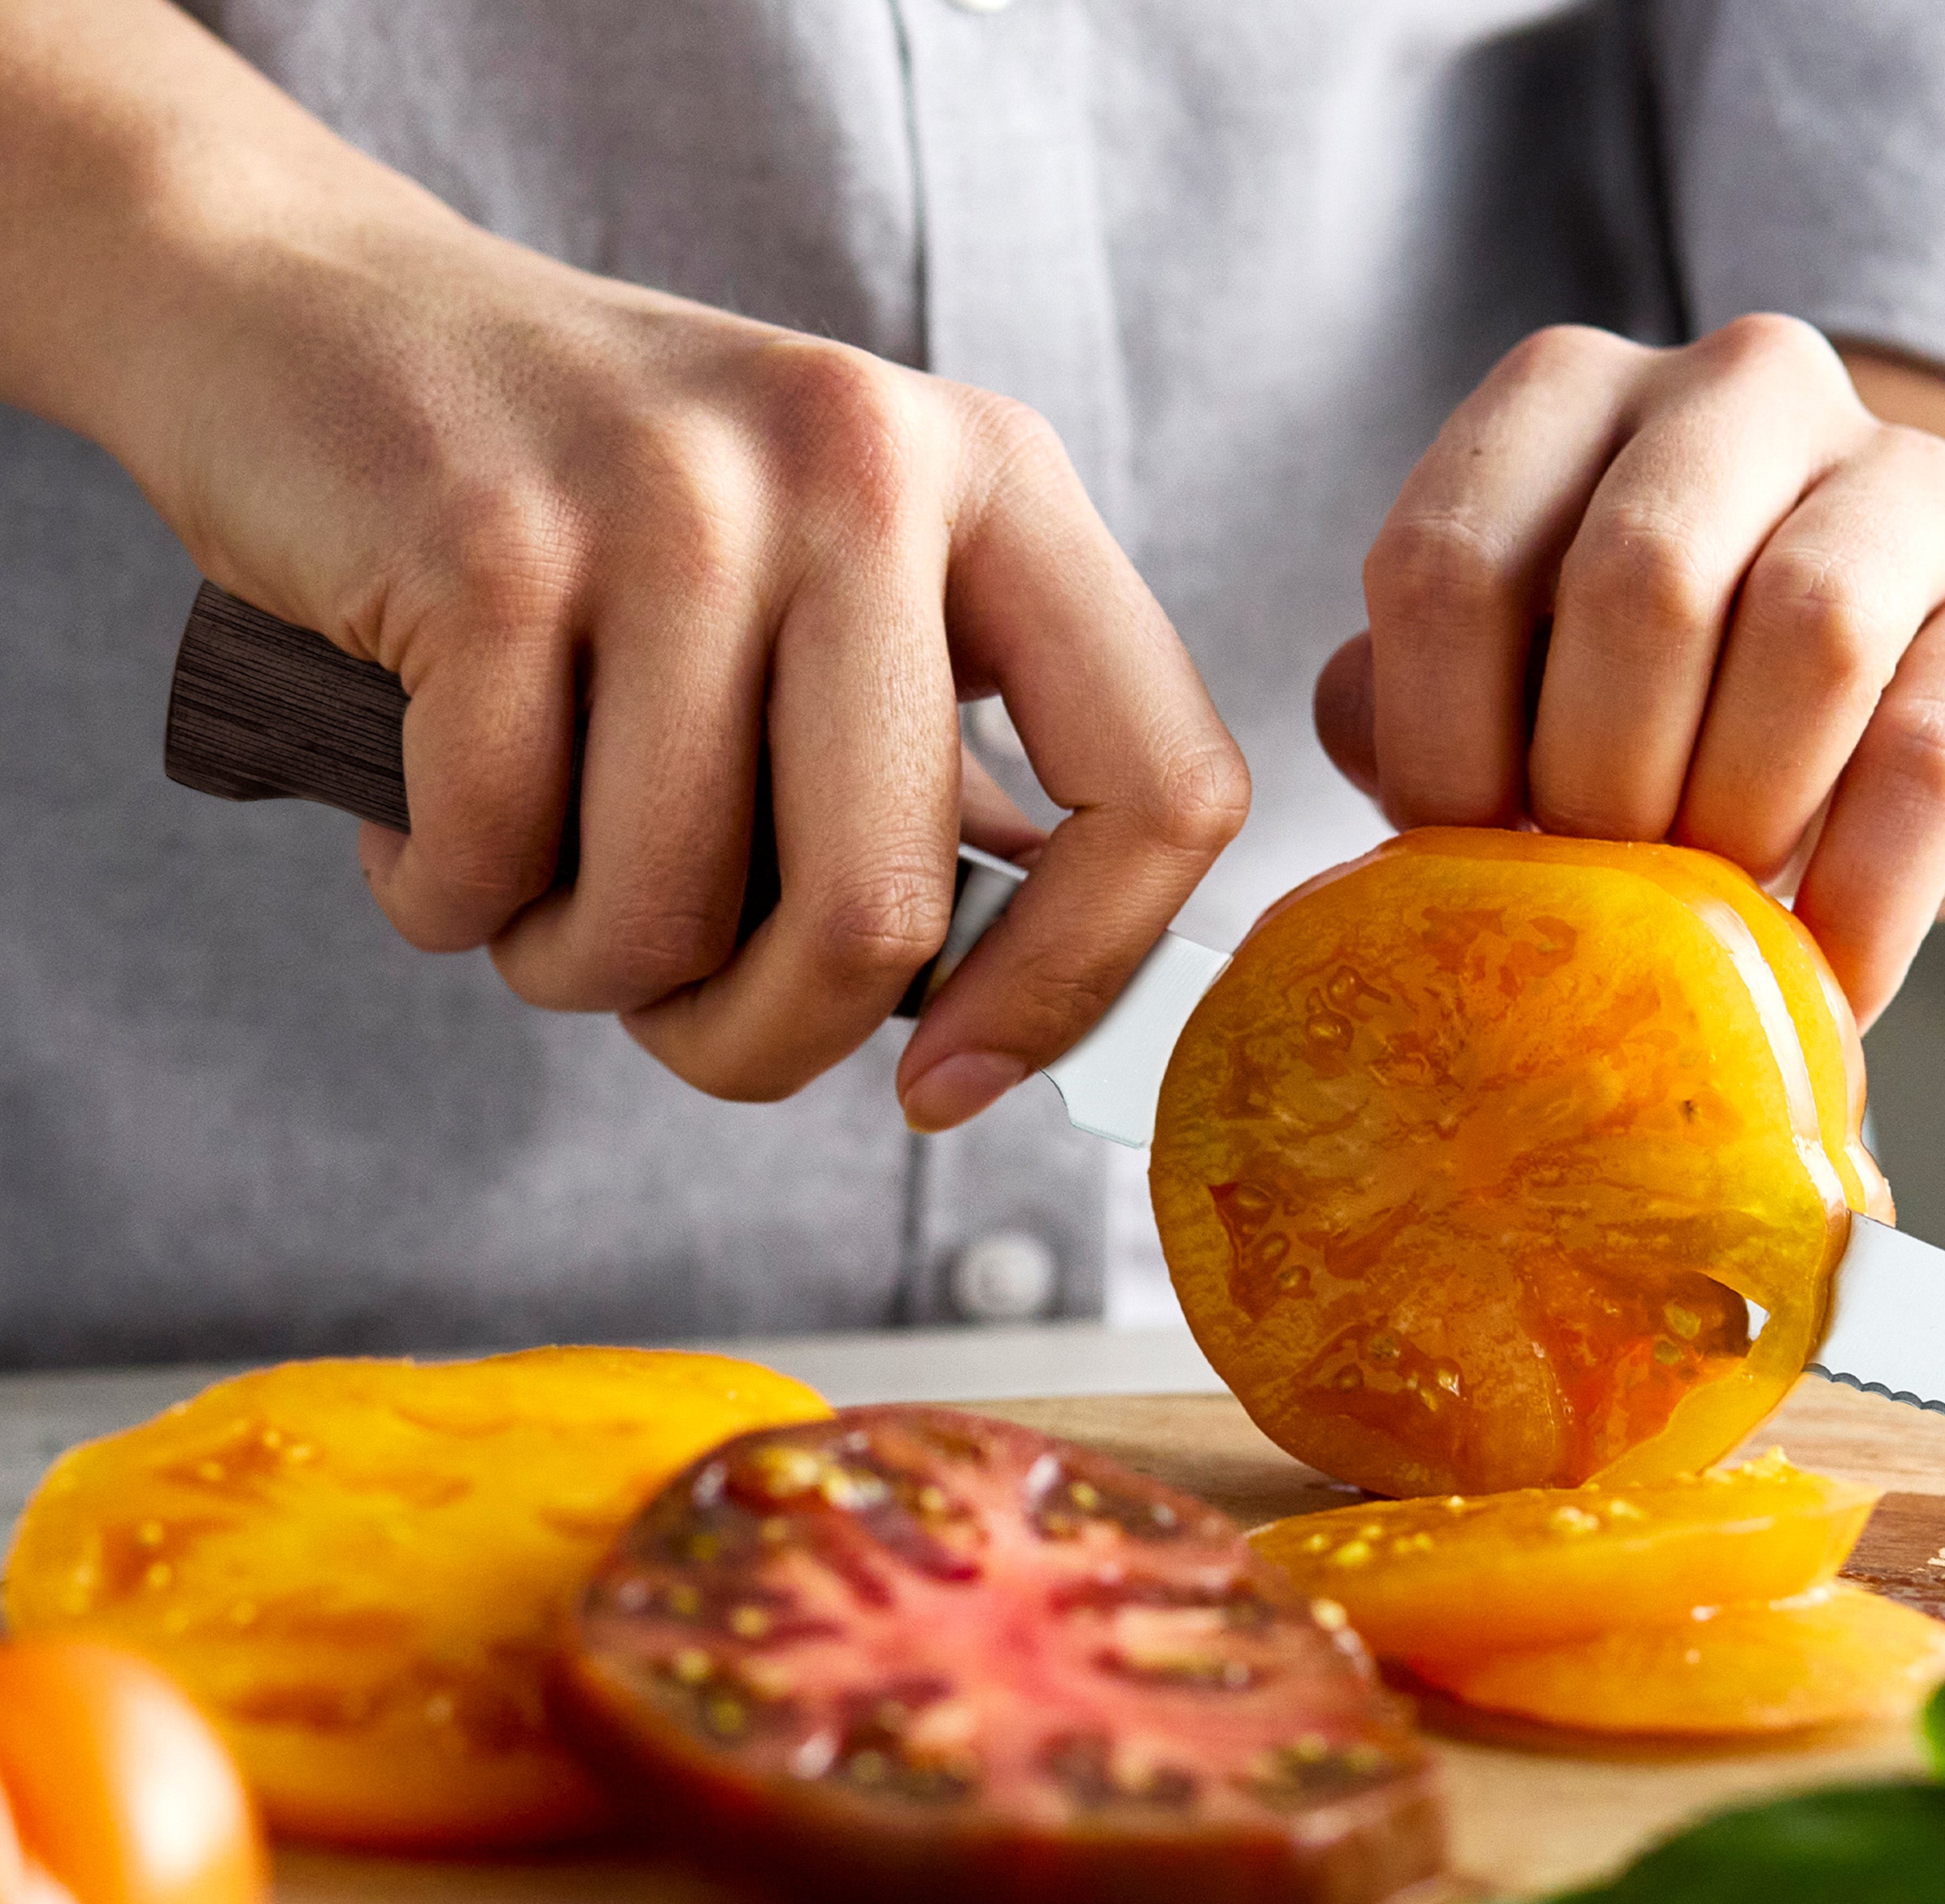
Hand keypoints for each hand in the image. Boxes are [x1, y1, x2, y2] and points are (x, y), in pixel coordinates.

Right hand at [4, 3, 1245, 1120]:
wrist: (317, 317)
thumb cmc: (606, 528)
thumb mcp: (831, 608)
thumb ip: (937, 788)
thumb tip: (1007, 1014)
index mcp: (1000, 490)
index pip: (1165, 791)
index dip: (1073, 989)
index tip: (950, 1082)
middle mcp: (863, 467)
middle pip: (882, 915)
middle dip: (761, 1035)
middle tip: (680, 1011)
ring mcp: (676, 494)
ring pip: (666, 917)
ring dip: (582, 969)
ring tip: (541, 873)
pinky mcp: (487, 541)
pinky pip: (495, 861)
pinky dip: (450, 903)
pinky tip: (433, 819)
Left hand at [1312, 315, 1944, 1020]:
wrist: (1897, 676)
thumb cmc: (1661, 694)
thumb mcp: (1513, 678)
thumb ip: (1408, 705)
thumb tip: (1371, 776)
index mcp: (1568, 398)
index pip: (1451, 559)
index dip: (1435, 748)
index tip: (1461, 864)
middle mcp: (1741, 388)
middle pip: (1638, 581)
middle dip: (1595, 787)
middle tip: (1595, 905)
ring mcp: (1909, 477)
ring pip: (1808, 634)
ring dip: (1731, 823)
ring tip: (1708, 923)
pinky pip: (1935, 758)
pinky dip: (1860, 898)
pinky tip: (1820, 976)